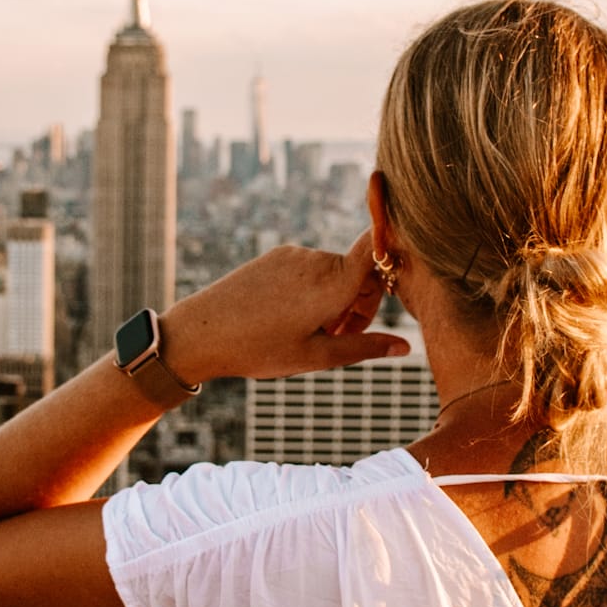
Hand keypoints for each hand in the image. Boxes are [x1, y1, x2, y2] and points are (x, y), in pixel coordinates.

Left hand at [161, 233, 411, 383]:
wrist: (200, 332)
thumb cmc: (259, 349)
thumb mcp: (315, 356)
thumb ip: (363, 348)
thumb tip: (405, 346)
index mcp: (332, 284)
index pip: (377, 250)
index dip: (393, 256)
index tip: (396, 277)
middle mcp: (316, 261)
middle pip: (359, 272)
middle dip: (359, 304)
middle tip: (338, 339)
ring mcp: (294, 255)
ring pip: (333, 273)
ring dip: (334, 301)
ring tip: (310, 334)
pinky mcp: (277, 256)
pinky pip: (309, 269)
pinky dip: (312, 291)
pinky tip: (291, 319)